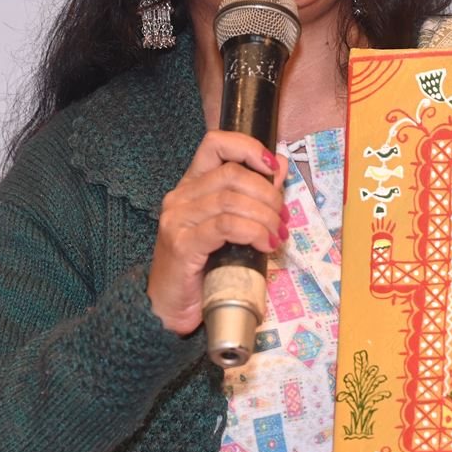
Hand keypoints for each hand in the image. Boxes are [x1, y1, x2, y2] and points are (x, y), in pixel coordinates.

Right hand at [149, 131, 286, 335]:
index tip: (273, 168)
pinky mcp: (182, 244)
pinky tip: (265, 244)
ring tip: (277, 235)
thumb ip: (251, 196)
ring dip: (265, 216)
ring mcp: (178, 219)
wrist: (168, 307)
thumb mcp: (230, 227)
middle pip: (232, 173)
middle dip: (267, 194)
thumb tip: (280, 167)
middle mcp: (180, 197)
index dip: (248, 148)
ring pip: (232, 200)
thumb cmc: (201, 267)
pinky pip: (226, 226)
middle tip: (283, 218)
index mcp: (191, 185)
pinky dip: (253, 232)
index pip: (215, 144)